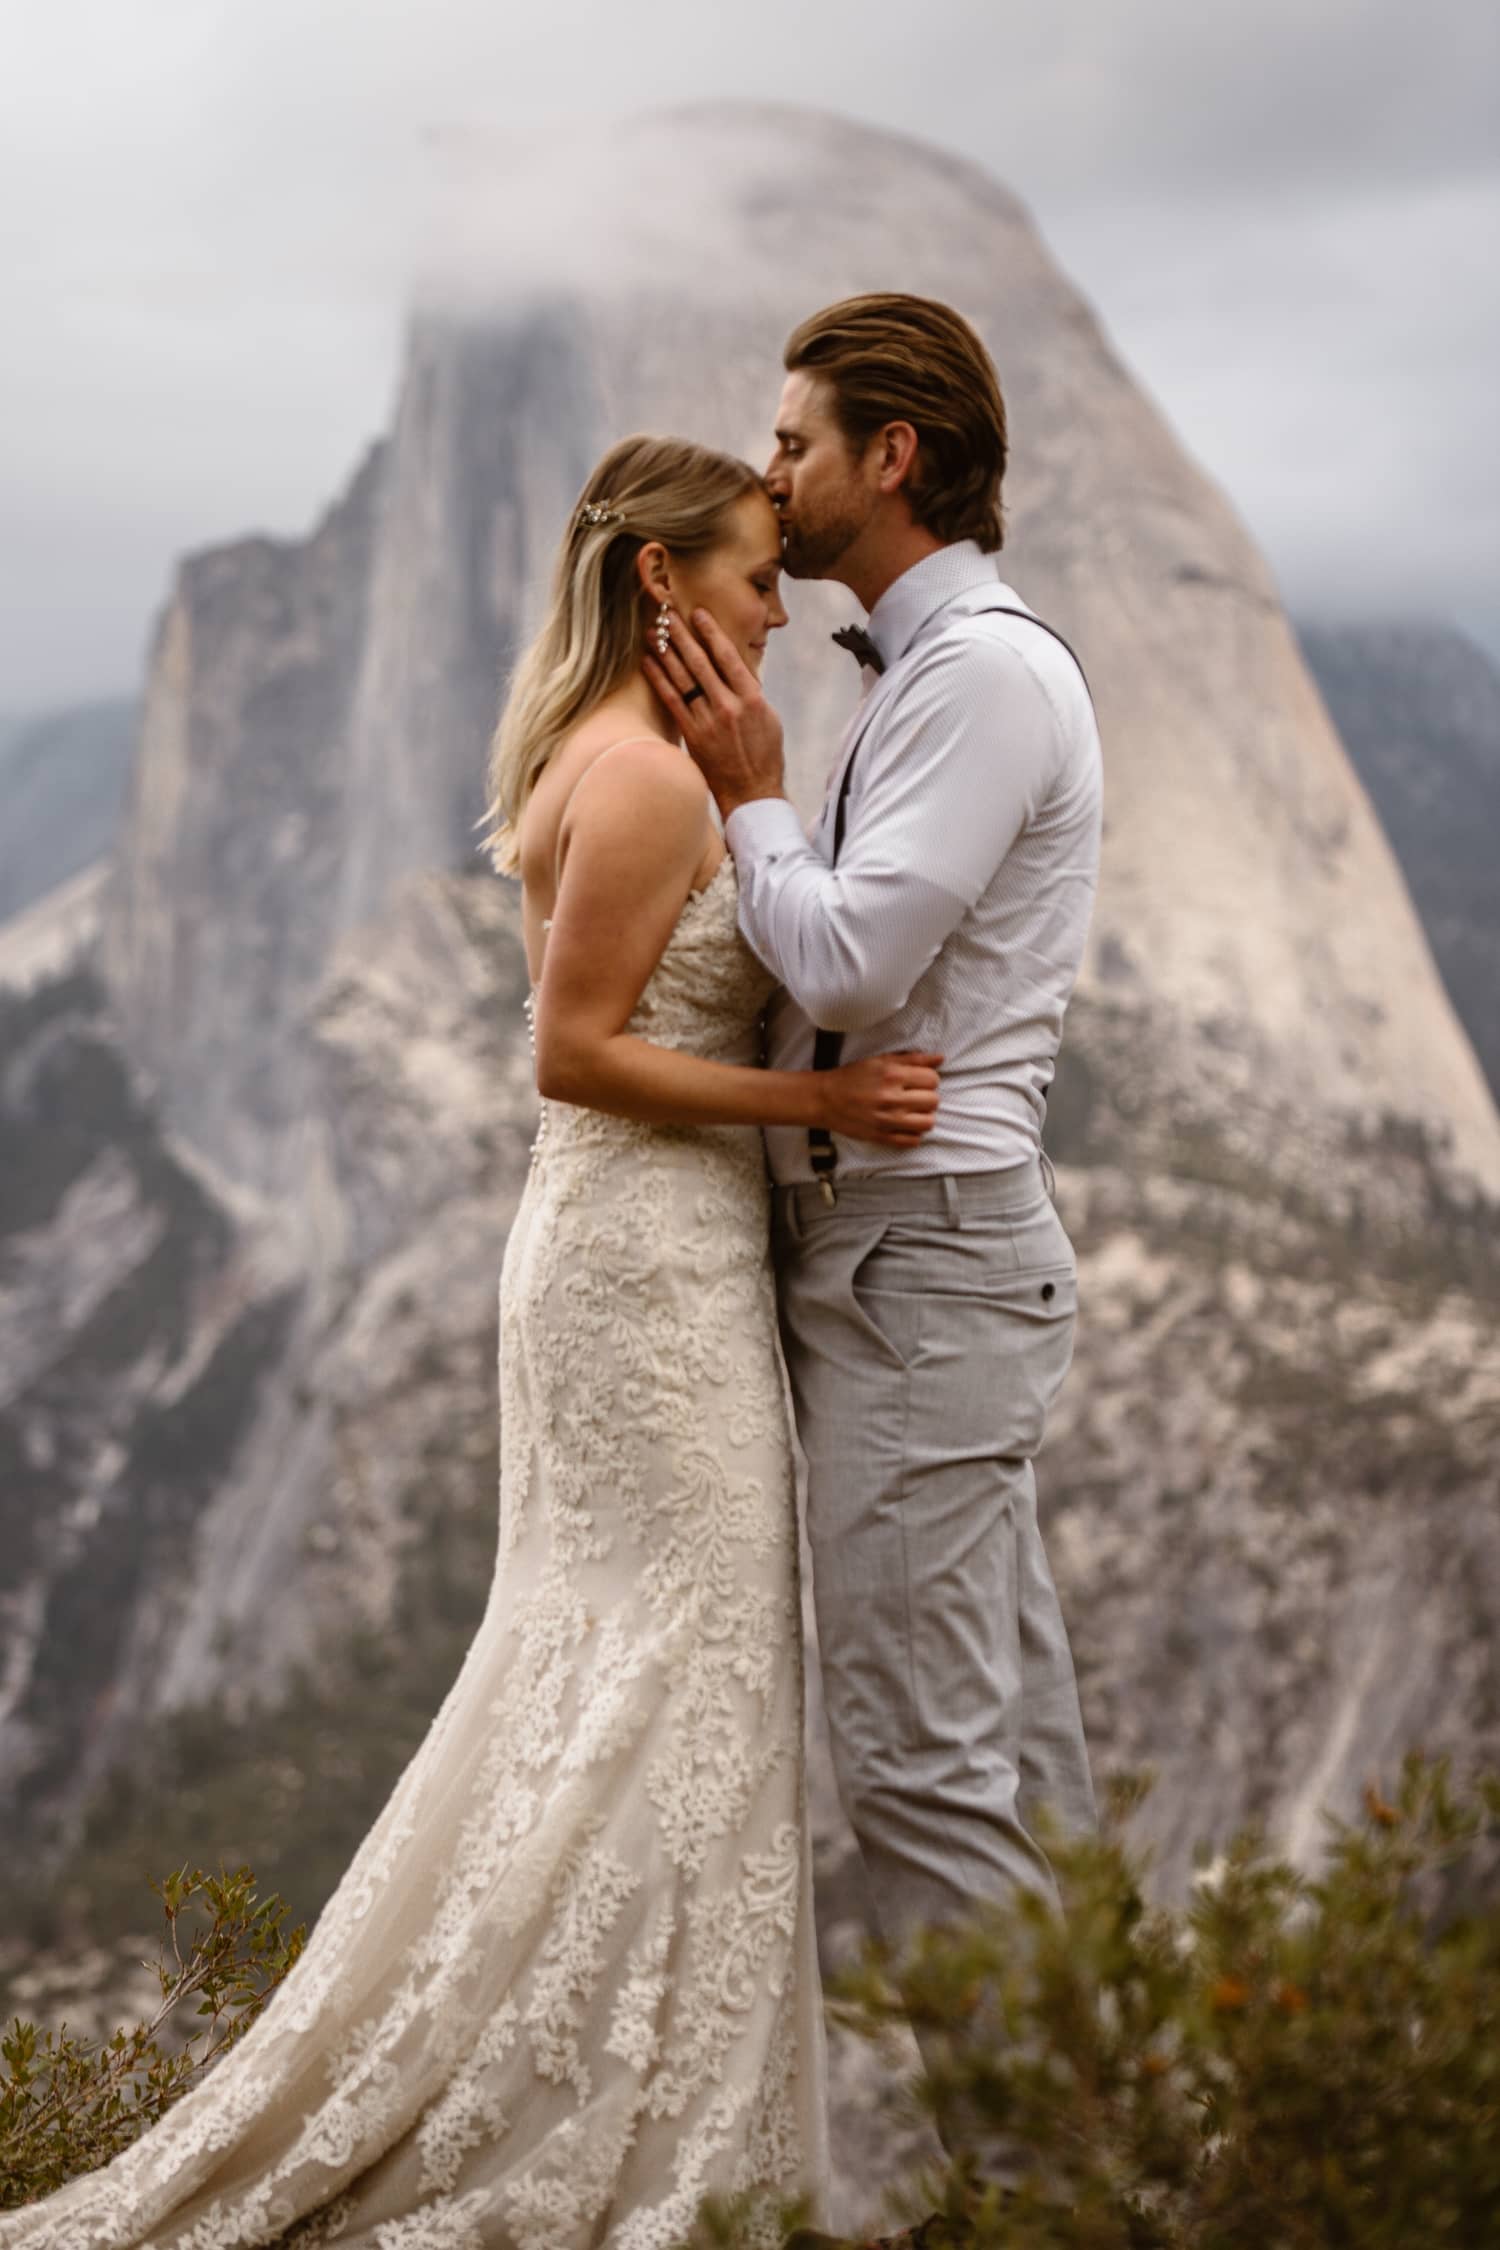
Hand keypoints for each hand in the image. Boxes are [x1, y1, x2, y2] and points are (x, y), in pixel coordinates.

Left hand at [644, 609, 786, 818]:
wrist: (752, 792)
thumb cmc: (764, 755)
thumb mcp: (768, 718)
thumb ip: (751, 692)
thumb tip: (736, 668)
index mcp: (751, 699)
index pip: (728, 657)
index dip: (711, 632)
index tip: (698, 613)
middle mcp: (729, 706)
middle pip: (701, 663)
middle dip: (682, 636)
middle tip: (667, 614)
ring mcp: (709, 721)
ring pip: (684, 679)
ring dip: (666, 652)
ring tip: (653, 632)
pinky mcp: (693, 735)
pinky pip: (673, 701)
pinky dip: (659, 680)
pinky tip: (649, 662)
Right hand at [818, 1051, 942, 1147]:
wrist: (825, 1099)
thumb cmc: (853, 1077)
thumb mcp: (881, 1060)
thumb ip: (913, 1059)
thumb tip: (940, 1059)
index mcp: (892, 1075)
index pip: (932, 1079)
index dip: (928, 1079)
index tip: (918, 1081)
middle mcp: (891, 1098)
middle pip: (933, 1101)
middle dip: (927, 1097)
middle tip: (914, 1096)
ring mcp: (887, 1120)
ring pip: (928, 1123)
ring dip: (924, 1117)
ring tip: (913, 1112)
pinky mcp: (881, 1137)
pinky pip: (912, 1141)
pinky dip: (913, 1134)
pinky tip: (905, 1126)